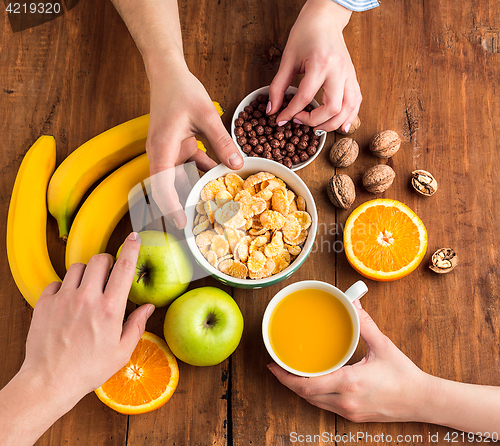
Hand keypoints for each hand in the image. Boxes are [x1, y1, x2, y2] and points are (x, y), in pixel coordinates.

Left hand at [19, 232, 153, 406]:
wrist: (49, 381)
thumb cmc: (88, 369)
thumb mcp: (121, 351)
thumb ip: (137, 325)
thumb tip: (147, 307)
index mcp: (110, 309)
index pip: (124, 268)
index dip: (131, 248)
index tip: (135, 238)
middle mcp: (87, 298)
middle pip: (99, 260)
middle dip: (107, 263)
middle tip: (108, 276)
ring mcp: (64, 299)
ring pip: (77, 267)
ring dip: (86, 274)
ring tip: (88, 289)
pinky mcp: (45, 304)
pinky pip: (57, 282)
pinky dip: (65, 287)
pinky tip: (68, 302)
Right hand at [146, 60, 242, 228]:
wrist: (168, 72)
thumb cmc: (181, 90)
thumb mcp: (206, 116)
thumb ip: (222, 142)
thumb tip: (238, 166)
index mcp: (162, 149)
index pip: (162, 187)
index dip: (171, 207)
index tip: (182, 224)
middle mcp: (161, 154)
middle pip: (168, 189)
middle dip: (183, 205)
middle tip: (201, 223)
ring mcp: (169, 152)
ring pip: (180, 179)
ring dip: (195, 190)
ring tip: (214, 205)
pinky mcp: (179, 147)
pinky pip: (190, 166)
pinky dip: (203, 172)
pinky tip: (220, 179)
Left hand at [268, 0, 361, 132]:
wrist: (325, 18)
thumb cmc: (306, 34)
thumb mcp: (288, 59)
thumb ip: (278, 86)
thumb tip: (271, 110)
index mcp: (320, 64)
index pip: (306, 97)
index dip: (290, 112)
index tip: (281, 119)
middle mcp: (339, 71)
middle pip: (332, 108)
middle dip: (314, 121)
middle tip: (299, 121)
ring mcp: (349, 74)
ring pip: (349, 109)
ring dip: (333, 124)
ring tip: (317, 128)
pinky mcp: (353, 77)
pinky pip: (356, 102)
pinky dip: (350, 117)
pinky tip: (341, 126)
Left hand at [268, 300, 430, 422]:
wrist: (422, 401)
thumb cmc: (404, 375)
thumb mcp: (382, 345)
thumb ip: (364, 323)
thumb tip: (353, 303)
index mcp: (350, 383)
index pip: (308, 386)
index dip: (286, 378)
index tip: (273, 366)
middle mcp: (346, 402)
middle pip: (306, 396)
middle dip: (287, 382)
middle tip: (276, 366)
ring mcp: (349, 412)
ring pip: (314, 403)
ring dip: (300, 389)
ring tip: (290, 373)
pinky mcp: (353, 416)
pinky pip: (325, 406)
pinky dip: (314, 395)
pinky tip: (312, 383)